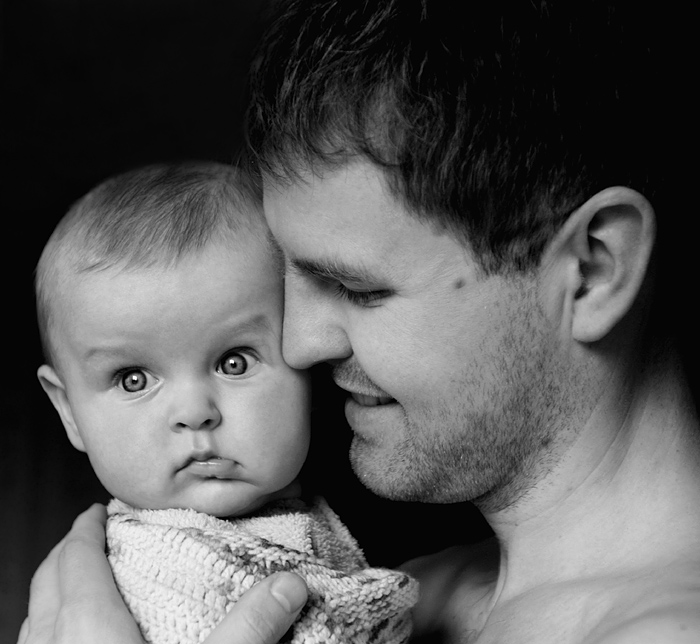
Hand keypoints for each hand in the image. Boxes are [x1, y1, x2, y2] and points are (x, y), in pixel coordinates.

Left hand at [18, 503, 307, 643]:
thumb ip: (249, 628)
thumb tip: (290, 584)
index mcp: (87, 627)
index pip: (76, 557)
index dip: (87, 528)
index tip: (101, 510)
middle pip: (47, 580)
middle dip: (68, 552)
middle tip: (95, 537)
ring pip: (33, 617)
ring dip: (54, 591)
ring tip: (84, 585)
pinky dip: (47, 630)